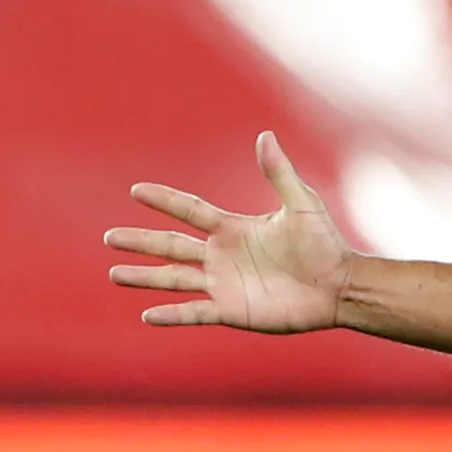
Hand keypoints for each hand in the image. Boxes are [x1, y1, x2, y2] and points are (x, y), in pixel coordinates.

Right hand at [107, 132, 351, 332]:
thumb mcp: (302, 204)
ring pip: (174, 279)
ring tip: (115, 274)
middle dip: (140, 241)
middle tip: (109, 238)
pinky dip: (172, 315)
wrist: (341, 286)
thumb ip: (279, 172)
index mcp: (233, 229)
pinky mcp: (233, 311)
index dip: (164, 201)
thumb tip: (266, 135)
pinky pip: (195, 313)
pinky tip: (147, 315)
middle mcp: (222, 255)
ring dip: (144, 277)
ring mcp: (224, 284)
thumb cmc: (325, 244)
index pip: (189, 211)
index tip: (136, 190)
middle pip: (171, 246)